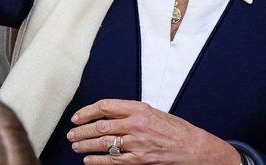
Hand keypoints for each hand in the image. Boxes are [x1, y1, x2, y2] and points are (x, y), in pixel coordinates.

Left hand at [67, 99, 241, 163]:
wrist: (194, 147)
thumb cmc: (175, 129)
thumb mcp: (152, 112)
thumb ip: (129, 112)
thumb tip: (105, 114)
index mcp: (138, 109)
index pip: (105, 107)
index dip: (87, 112)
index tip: (77, 117)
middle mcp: (136, 124)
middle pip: (100, 126)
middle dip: (82, 131)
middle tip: (71, 134)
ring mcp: (138, 143)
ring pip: (104, 143)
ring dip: (86, 145)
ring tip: (76, 146)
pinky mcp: (141, 159)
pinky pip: (114, 160)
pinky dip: (98, 161)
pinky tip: (89, 161)